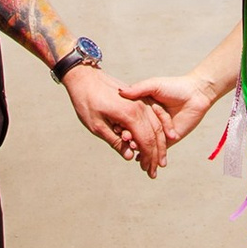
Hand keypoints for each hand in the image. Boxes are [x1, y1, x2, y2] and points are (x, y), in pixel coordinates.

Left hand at [64, 61, 171, 177]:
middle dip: (157, 154)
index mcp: (129, 114)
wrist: (84, 77)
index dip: (148, 157)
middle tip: (156, 171)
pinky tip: (162, 137)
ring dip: (160, 143)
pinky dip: (160, 128)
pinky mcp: (139, 97)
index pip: (146, 140)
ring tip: (160, 158)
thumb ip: (115, 141)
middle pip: (155, 134)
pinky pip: (155, 114)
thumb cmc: (86, 101)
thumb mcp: (96, 126)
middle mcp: (139, 107)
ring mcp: (141, 100)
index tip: (149, 171)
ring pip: (157, 124)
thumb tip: (130, 156)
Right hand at [126, 69, 228, 148]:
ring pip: (145, 143)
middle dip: (129, 137)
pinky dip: (148, 155)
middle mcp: (149, 121)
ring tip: (132, 148)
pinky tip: (139, 158)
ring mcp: (158, 132)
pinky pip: (157, 150)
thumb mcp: (154, 85)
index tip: (117, 128)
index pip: (129, 119)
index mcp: (143, 108)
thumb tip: (121, 92)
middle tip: (126, 139)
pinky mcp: (169, 140)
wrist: (196, 95)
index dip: (123, 124)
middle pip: (135, 132)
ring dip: (137, 147)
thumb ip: (139, 89)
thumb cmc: (175, 86)